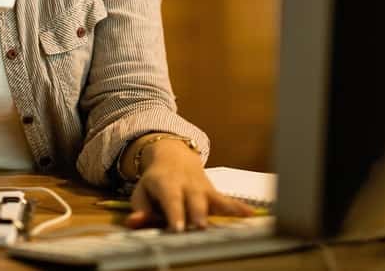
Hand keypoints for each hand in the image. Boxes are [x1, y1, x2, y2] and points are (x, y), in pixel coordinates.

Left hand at [124, 137, 254, 231]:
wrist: (173, 156)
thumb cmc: (156, 182)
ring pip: (214, 200)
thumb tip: (134, 222)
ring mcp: (203, 189)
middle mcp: (188, 185)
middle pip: (195, 201)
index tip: (177, 228)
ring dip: (222, 210)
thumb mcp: (141, 192)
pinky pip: (227, 200)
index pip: (171, 200)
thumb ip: (139, 208)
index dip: (174, 213)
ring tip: (234, 220)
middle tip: (200, 227)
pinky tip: (251, 213)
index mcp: (167, 184)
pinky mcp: (214, 194)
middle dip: (198, 214)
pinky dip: (238, 207)